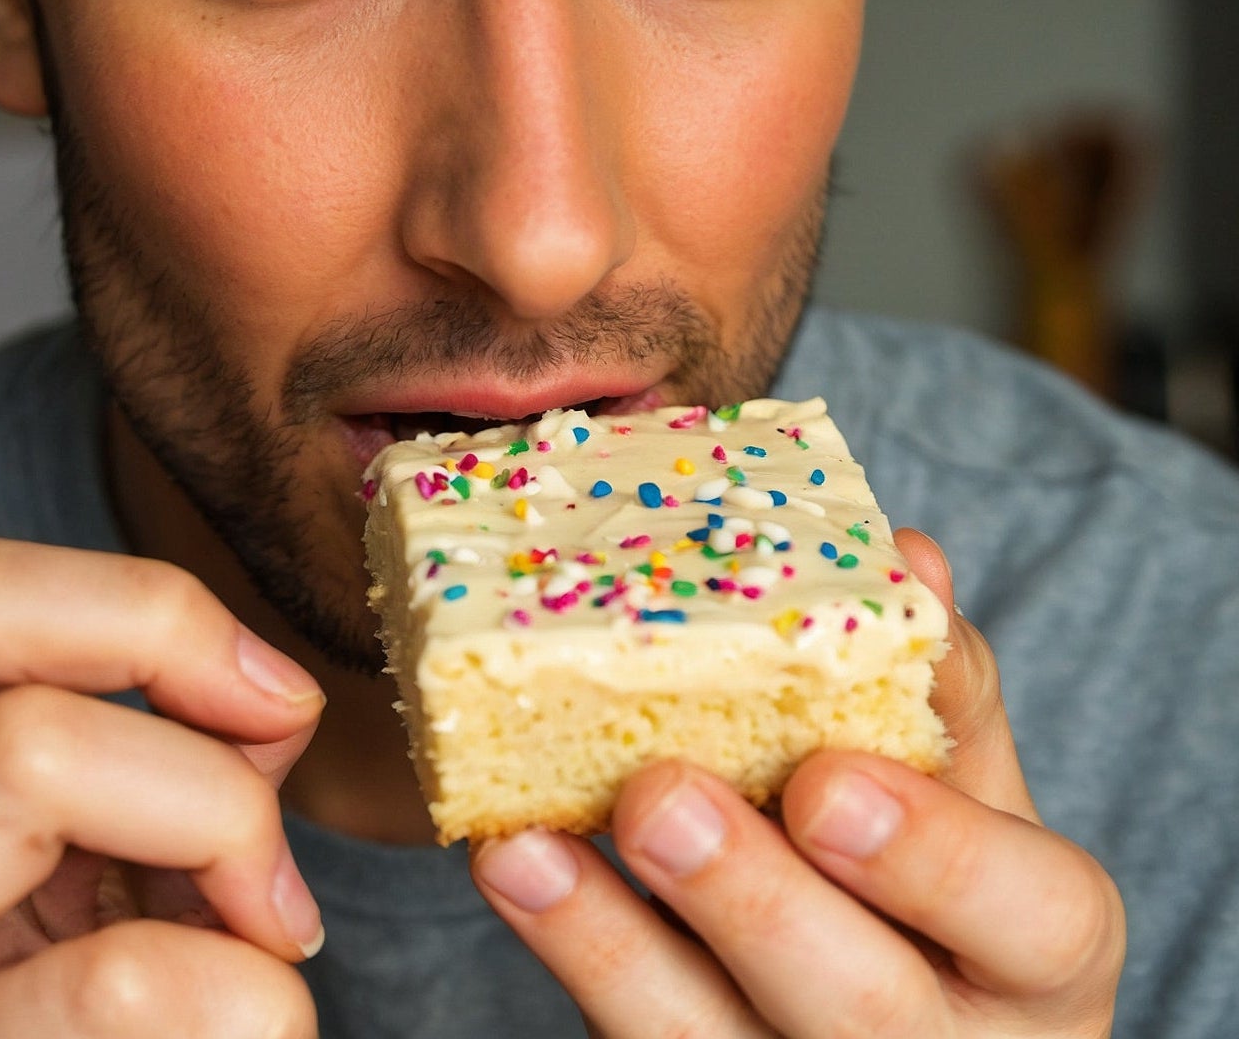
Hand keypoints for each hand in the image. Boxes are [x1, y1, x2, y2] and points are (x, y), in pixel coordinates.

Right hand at [0, 531, 324, 1037]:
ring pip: (29, 755)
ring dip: (220, 821)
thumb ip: (147, 765)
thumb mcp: (67, 876)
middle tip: (267, 758)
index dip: (143, 605)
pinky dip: (242, 998)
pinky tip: (248, 1030)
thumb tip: (267, 703)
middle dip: (164, 639)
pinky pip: (113, 982)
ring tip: (261, 934)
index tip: (269, 697)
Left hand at [470, 528, 1124, 1036]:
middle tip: (659, 799)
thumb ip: (937, 687)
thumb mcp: (964, 793)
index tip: (826, 780)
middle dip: (753, 900)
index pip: (1033, 920)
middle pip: (864, 1006)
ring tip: (525, 849)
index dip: (935, 856)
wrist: (883, 1027)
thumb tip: (909, 557)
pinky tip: (512, 869)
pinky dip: (569, 956)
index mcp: (1036, 960)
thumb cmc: (935, 887)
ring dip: (612, 945)